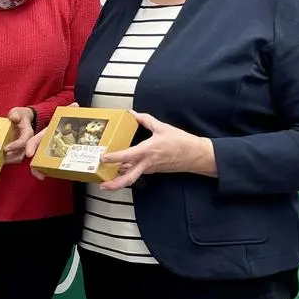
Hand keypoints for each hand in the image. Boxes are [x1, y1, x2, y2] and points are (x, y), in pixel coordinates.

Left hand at [2, 107, 35, 164]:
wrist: (23, 119)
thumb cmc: (20, 115)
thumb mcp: (18, 112)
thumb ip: (16, 114)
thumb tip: (13, 117)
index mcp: (28, 133)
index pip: (23, 141)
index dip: (15, 146)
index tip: (5, 148)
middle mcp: (28, 142)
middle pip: (22, 153)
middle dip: (11, 157)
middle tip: (0, 158)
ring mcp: (24, 147)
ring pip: (19, 157)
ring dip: (9, 160)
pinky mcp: (19, 150)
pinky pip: (15, 157)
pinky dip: (8, 160)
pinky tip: (0, 160)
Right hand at [28, 103, 76, 179]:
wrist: (65, 129)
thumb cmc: (61, 124)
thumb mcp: (64, 118)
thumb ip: (68, 112)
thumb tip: (75, 105)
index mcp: (45, 135)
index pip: (33, 141)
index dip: (30, 146)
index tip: (29, 154)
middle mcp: (44, 145)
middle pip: (35, 156)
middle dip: (34, 166)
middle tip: (38, 174)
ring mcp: (47, 153)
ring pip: (39, 163)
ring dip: (39, 170)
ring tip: (42, 176)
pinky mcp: (53, 159)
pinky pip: (48, 167)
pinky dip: (47, 172)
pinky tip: (50, 175)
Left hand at [98, 112, 215, 189]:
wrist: (196, 156)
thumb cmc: (181, 142)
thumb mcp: (162, 128)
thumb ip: (146, 120)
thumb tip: (132, 113)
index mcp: (148, 151)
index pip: (128, 156)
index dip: (114, 158)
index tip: (103, 158)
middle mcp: (147, 163)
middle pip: (129, 178)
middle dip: (115, 184)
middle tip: (102, 185)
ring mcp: (150, 168)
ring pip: (132, 176)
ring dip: (119, 179)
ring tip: (105, 179)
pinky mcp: (153, 170)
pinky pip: (138, 172)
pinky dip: (128, 172)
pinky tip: (119, 169)